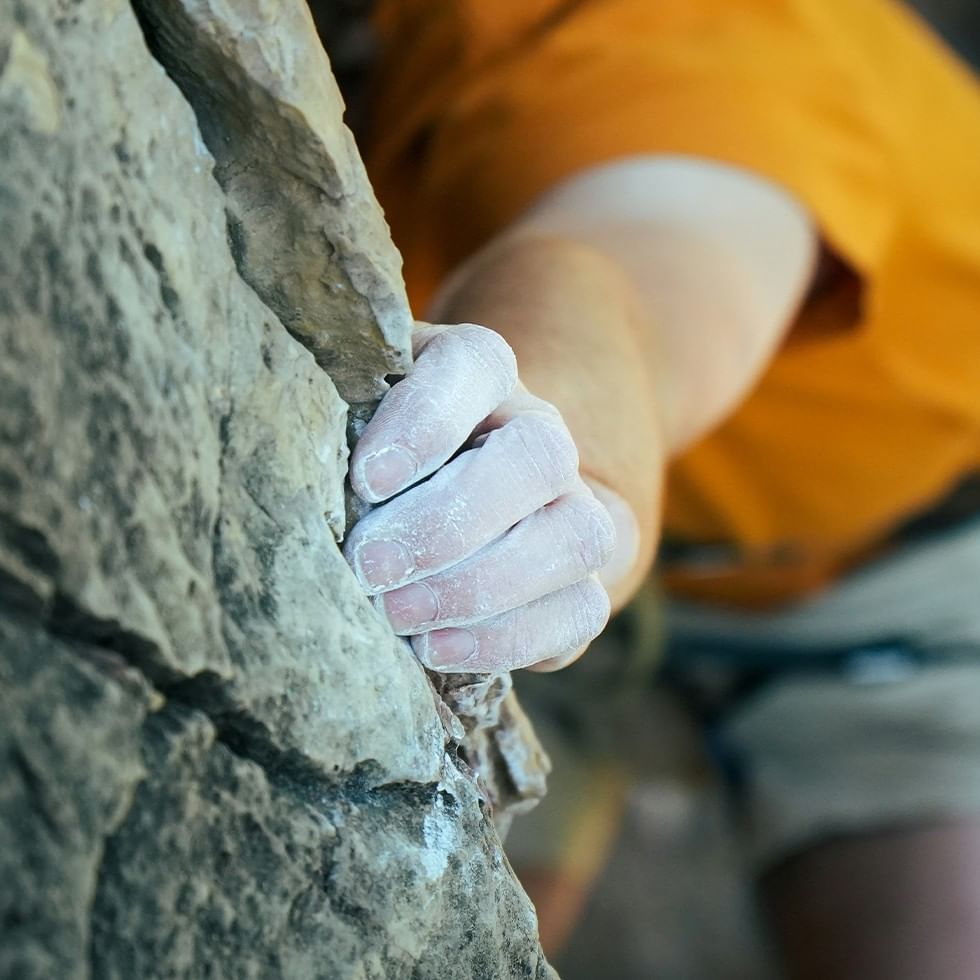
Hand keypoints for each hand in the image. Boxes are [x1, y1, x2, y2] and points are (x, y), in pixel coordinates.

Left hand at [343, 323, 613, 672]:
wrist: (462, 512)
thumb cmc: (380, 463)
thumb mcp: (352, 424)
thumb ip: (335, 432)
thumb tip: (289, 483)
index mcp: (482, 374)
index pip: (474, 367)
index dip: (426, 422)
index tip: (366, 481)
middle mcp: (540, 434)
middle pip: (537, 456)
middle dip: (449, 523)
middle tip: (370, 568)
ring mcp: (575, 508)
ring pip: (575, 538)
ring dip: (479, 587)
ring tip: (396, 616)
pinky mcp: (584, 585)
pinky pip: (579, 612)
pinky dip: (506, 639)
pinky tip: (434, 649)